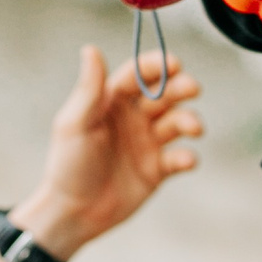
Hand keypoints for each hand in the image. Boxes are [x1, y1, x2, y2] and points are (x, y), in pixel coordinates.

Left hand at [10, 47, 201, 259]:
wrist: (74, 213)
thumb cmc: (68, 164)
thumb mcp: (75, 124)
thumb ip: (88, 89)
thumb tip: (90, 48)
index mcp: (111, 100)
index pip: (138, 74)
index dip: (156, 65)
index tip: (174, 63)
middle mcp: (133, 116)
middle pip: (164, 93)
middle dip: (181, 87)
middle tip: (193, 87)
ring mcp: (147, 142)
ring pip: (177, 122)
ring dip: (189, 121)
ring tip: (193, 127)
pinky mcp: (157, 170)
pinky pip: (178, 158)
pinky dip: (186, 157)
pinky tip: (185, 160)